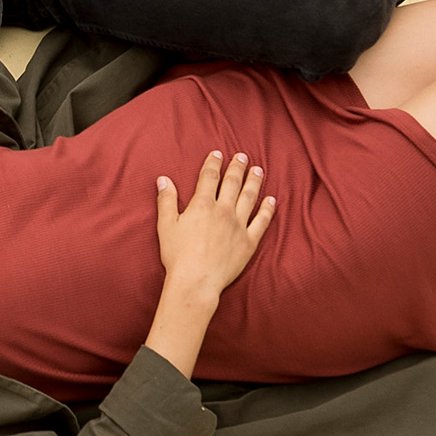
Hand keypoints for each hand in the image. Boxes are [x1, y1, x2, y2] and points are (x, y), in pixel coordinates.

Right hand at [153, 153, 270, 304]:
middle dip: (237, 167)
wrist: (196, 281)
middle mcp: (223, 211)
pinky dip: (267, 210)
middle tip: (242, 156)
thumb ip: (166, 200)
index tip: (218, 153)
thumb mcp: (166, 225)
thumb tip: (163, 179)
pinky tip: (271, 200)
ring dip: (254, 182)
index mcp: (202, 205)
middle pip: (232, 183)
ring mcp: (238, 225)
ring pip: (249, 197)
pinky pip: (261, 222)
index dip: (214, 163)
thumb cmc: (177, 256)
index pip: (209, 177)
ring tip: (258, 170)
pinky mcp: (249, 242)